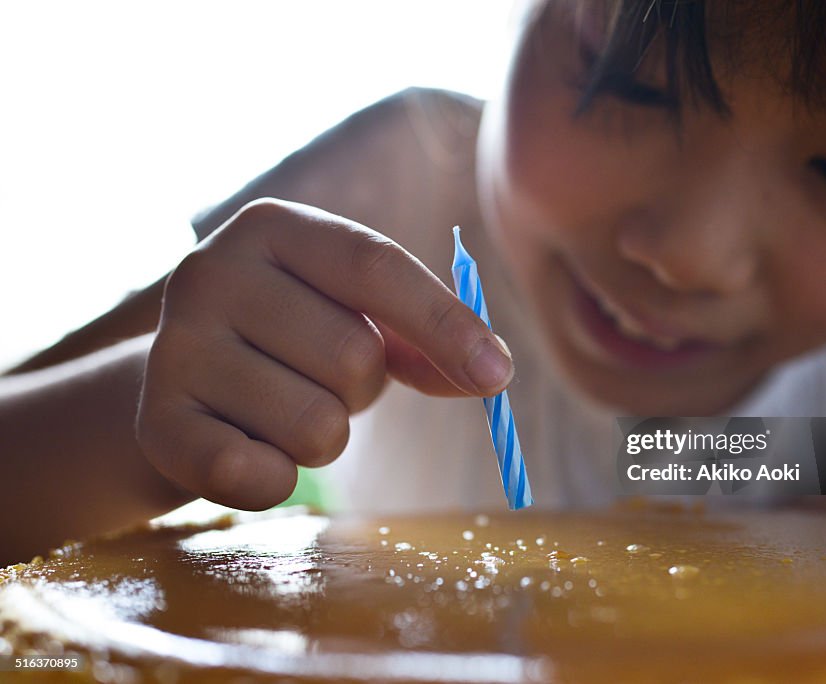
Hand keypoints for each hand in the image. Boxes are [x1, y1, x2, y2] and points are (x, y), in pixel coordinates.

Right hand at [137, 198, 512, 509]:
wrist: (182, 390)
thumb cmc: (290, 340)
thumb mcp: (354, 314)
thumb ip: (425, 336)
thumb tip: (492, 371)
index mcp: (272, 228)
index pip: (375, 266)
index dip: (445, 323)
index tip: (498, 376)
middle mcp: (210, 272)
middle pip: (355, 355)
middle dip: (362, 389)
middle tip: (320, 379)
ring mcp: (174, 348)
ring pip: (319, 426)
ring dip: (325, 436)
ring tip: (283, 409)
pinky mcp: (157, 425)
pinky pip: (263, 477)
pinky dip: (279, 478)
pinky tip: (249, 448)